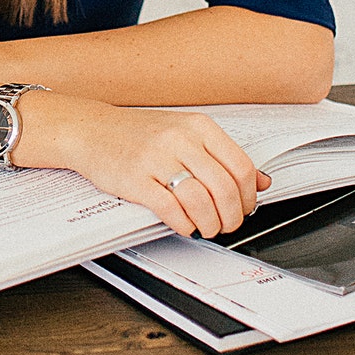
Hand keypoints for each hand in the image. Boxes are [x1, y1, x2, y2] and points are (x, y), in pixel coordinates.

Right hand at [53, 103, 271, 238]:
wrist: (93, 129)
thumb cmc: (140, 134)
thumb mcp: (186, 133)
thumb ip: (223, 156)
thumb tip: (262, 182)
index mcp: (198, 126)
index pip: (241, 166)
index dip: (248, 196)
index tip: (244, 207)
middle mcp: (180, 139)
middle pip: (225, 188)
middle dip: (232, 216)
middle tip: (226, 225)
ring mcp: (157, 158)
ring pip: (202, 202)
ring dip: (210, 225)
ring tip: (206, 228)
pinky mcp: (136, 180)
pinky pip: (172, 210)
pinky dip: (184, 224)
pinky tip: (184, 224)